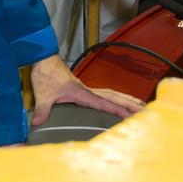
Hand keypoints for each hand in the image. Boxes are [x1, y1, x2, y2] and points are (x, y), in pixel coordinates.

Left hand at [29, 55, 143, 126]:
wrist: (43, 58)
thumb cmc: (46, 73)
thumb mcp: (43, 94)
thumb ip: (42, 109)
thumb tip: (37, 123)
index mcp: (81, 92)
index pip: (103, 102)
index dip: (117, 109)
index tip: (130, 115)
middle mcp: (87, 90)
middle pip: (113, 97)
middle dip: (128, 104)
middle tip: (145, 110)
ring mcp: (86, 89)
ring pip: (111, 94)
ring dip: (125, 100)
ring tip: (140, 106)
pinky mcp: (82, 89)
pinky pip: (104, 95)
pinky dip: (115, 98)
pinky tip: (119, 102)